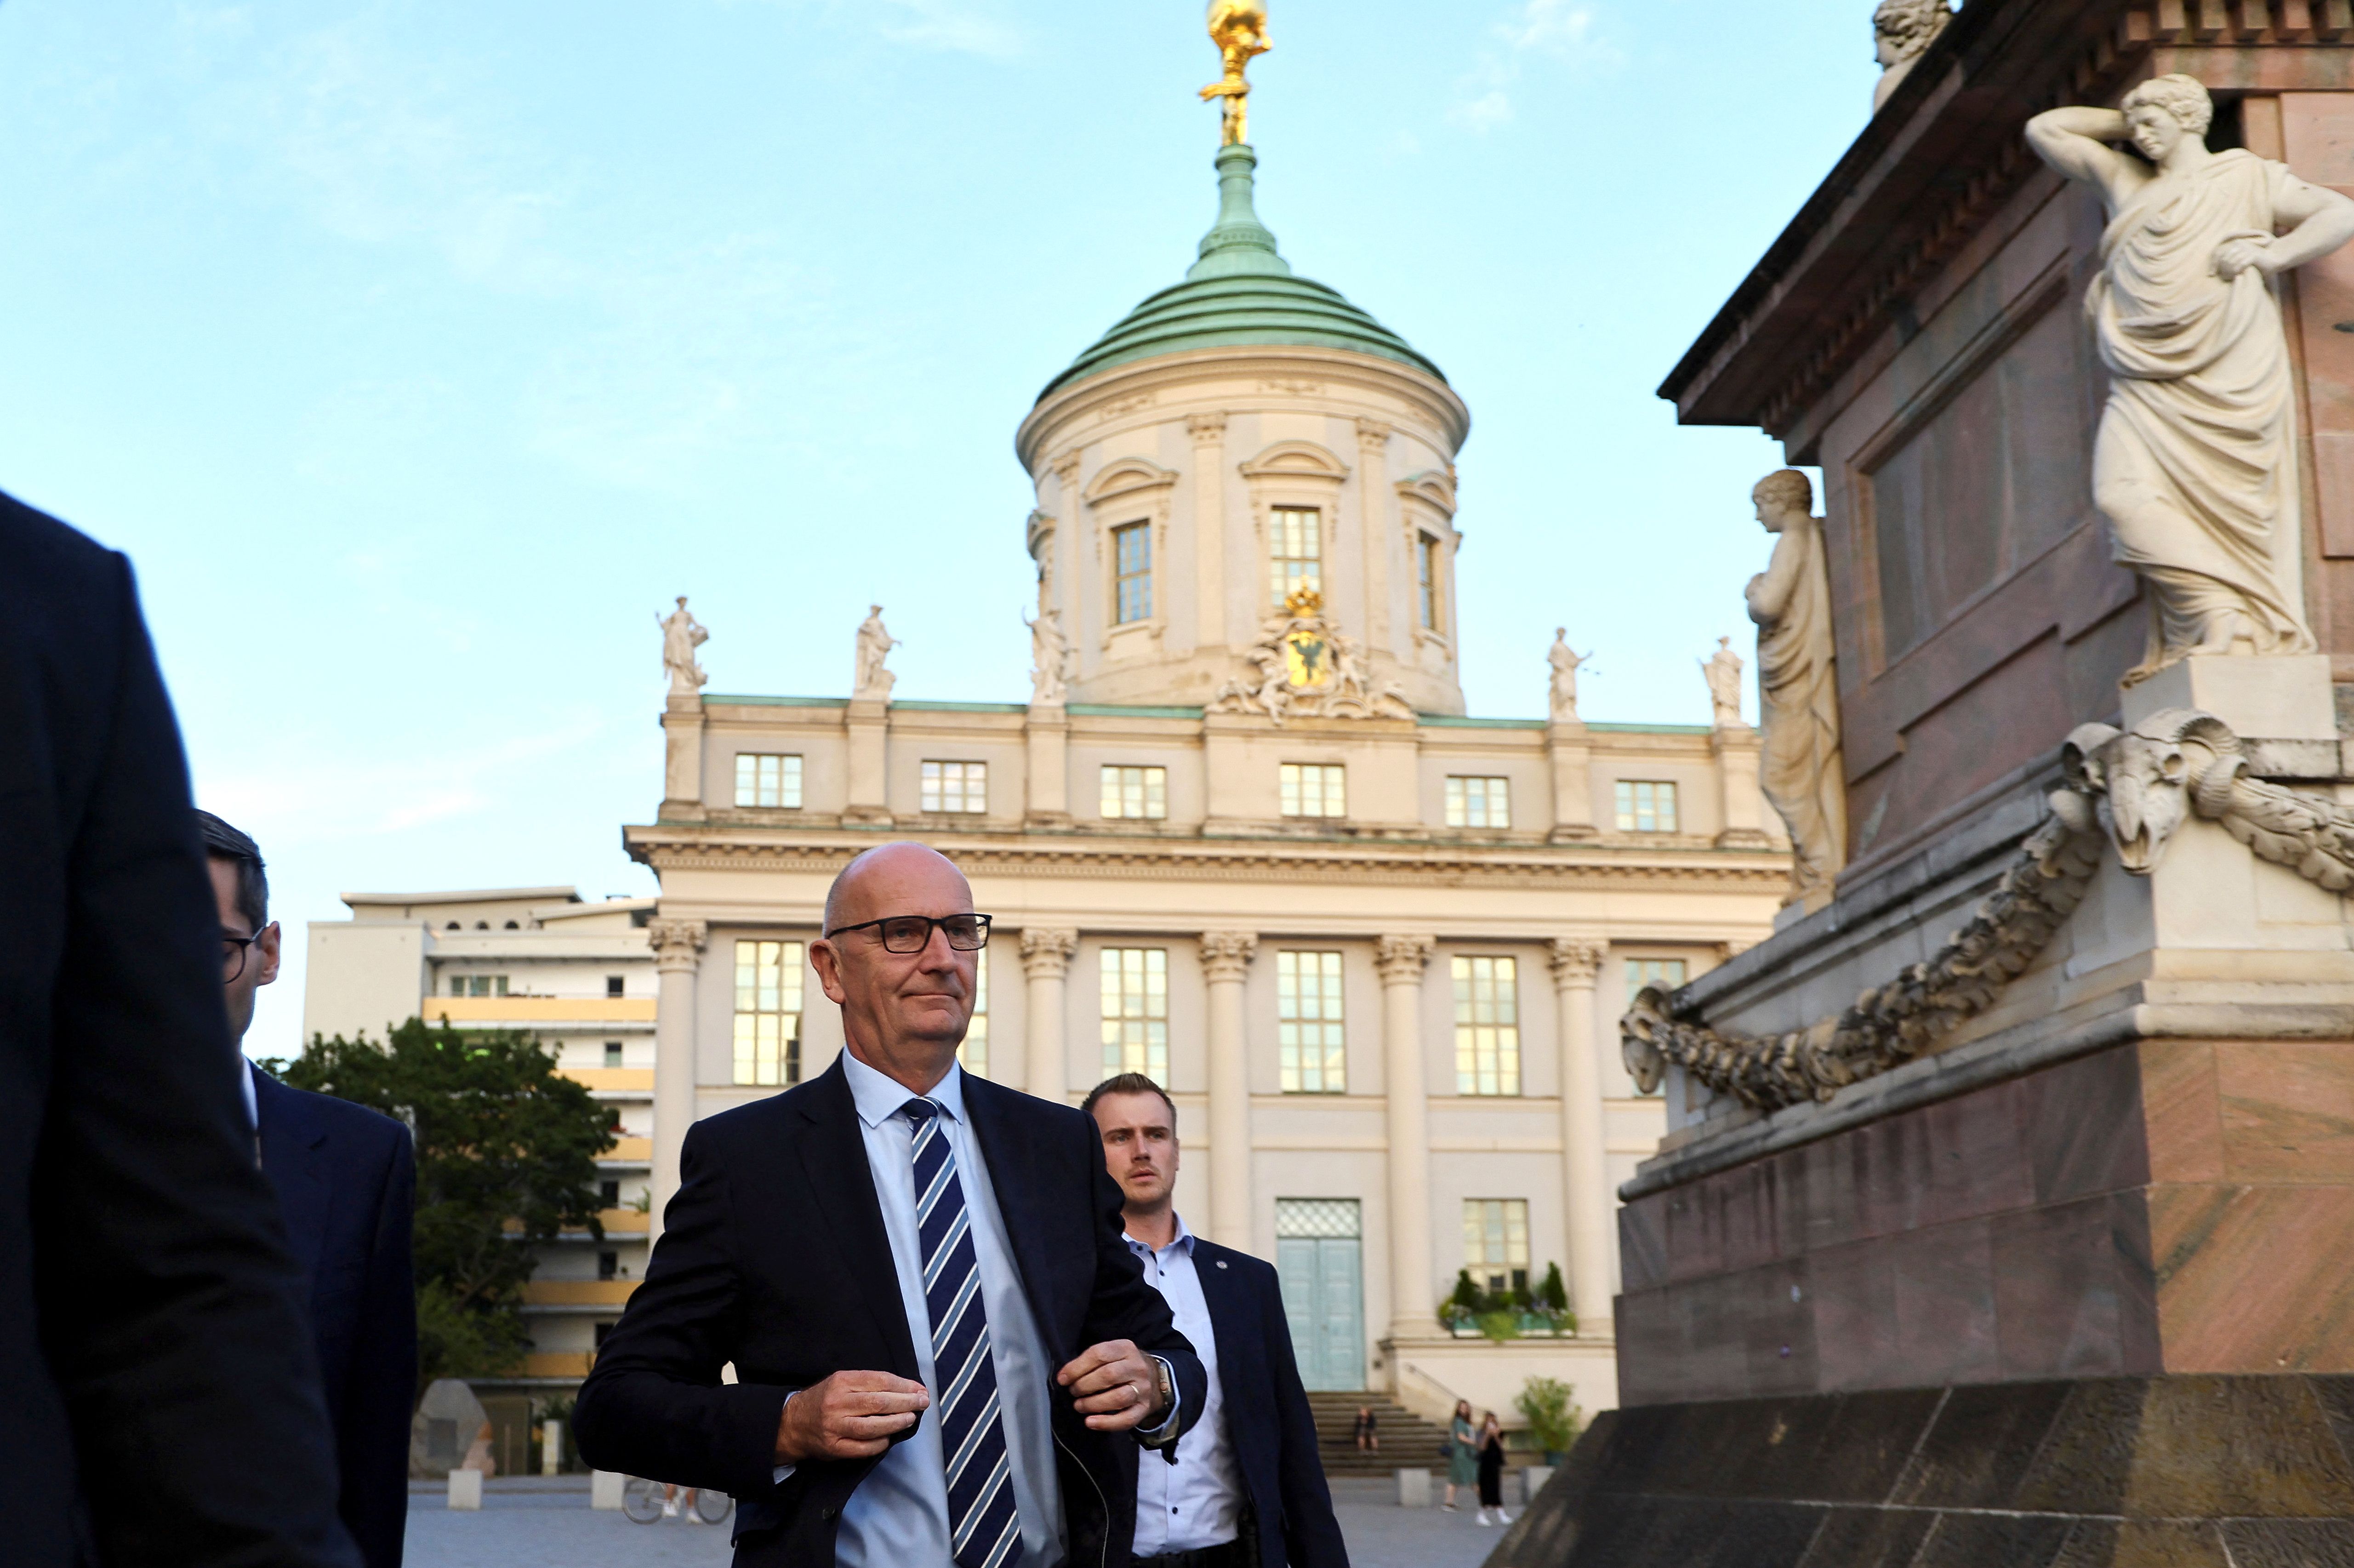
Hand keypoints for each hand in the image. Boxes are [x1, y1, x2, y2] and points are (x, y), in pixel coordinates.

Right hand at [775, 1370, 929, 1462]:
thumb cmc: (825, 1400)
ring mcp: (835, 1427)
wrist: (792, 1423)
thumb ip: (869, 1384)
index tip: (919, 1389)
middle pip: (879, 1403)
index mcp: (841, 1382)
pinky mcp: (834, 1447)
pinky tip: (889, 1438)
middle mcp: (837, 1403)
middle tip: (922, 1403)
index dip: (903, 1385)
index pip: (879, 1381)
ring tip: (911, 1419)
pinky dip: (880, 1443)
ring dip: (896, 1423)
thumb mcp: (841, 1382)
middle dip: (906, 1402)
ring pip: (872, 1426)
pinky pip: (863, 1447)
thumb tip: (908, 1388)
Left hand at [1055, 1339, 1163, 1431]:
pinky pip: (1126, 1419)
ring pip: (1118, 1398)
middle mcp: (1137, 1367)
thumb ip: (1090, 1361)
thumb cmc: (1122, 1366)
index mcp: (1126, 1348)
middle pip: (1108, 1375)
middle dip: (1084, 1386)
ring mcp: (1143, 1389)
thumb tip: (1064, 1376)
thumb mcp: (1111, 1354)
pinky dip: (1106, 1423)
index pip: (1099, 1354)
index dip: (1077, 1367)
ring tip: (1079, 1406)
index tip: (1063, 1379)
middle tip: (1073, 1392)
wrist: (1154, 1379)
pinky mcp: (1144, 1409)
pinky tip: (1090, 1422)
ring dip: (1093, 1404)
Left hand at [2214, 236, 2274, 278]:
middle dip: (2223, 270)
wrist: (2276, 258)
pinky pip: (2240, 266)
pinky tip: (2240, 275)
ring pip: (2230, 263)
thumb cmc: (2257, 261)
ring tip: (2234, 277)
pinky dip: (2238, 272)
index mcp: (2235, 243)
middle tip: (2227, 278)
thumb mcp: (2241, 260)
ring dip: (2230, 272)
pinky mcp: (2253, 255)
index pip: (2217, 253)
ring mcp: (2246, 248)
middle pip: (2223, 260)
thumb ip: (2229, 262)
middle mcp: (2239, 244)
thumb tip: (2214, 271)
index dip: (2213, 264)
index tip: (2211, 274)